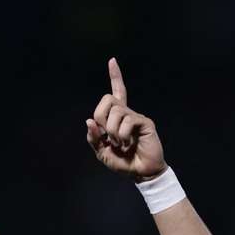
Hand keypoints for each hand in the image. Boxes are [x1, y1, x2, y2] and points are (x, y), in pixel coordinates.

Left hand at [86, 58, 166, 181]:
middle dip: (101, 117)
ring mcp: (136, 117)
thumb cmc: (123, 162)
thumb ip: (94, 138)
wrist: (140, 173)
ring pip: (115, 111)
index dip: (115, 76)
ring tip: (121, 144)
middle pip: (107, 99)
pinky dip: (122, 135)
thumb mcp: (102, 153)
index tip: (112, 61)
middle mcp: (126, 113)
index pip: (115, 93)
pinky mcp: (144, 122)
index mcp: (116, 118)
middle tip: (108, 136)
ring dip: (112, 132)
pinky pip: (127, 121)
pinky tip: (129, 144)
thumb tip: (89, 121)